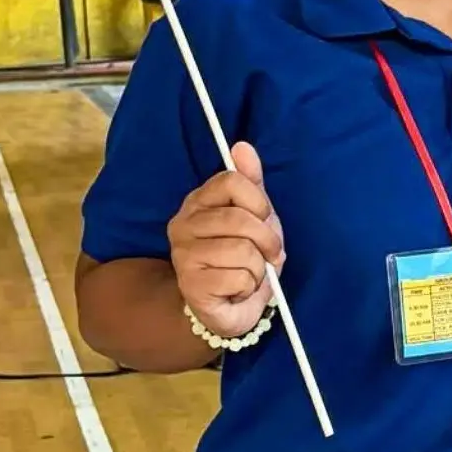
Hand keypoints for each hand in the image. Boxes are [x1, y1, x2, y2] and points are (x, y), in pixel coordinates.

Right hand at [166, 142, 283, 337]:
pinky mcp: (191, 285)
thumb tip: (242, 146)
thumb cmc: (243, 255)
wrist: (229, 305)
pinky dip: (249, 286)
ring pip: (242, 250)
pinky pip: (239, 277)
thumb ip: (250, 181)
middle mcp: (183, 225)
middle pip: (240, 219)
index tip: (265, 216)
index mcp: (198, 202)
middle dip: (266, 239)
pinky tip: (238, 289)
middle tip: (268, 253)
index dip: (258, 201)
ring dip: (259, 267)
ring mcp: (183, 256)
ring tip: (250, 272)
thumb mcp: (255, 214)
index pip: (231, 182)